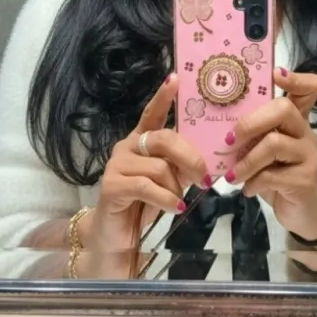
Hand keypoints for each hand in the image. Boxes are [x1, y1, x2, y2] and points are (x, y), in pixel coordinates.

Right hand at [77, 73, 208, 276]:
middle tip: (205, 176)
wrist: (117, 238)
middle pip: (164, 139)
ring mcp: (116, 164)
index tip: (176, 78)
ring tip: (178, 202)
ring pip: (159, 166)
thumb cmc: (145, 205)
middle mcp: (127, 146)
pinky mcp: (111, 185)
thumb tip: (206, 162)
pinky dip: (167, 199)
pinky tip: (175, 208)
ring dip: (176, 188)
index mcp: (142, 140)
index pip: (152, 113)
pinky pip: (147, 186)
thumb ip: (181, 166)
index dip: (164, 96)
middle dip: (190, 157)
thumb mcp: (169, 181)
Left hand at [225, 68, 316, 241]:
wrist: (301, 213)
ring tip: (231, 175)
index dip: (293, 78)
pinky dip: (253, 182)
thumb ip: (250, 135)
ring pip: (274, 143)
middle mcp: (305, 131)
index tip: (273, 75)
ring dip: (245, 161)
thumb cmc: (277, 174)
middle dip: (250, 122)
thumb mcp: (262, 150)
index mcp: (294, 119)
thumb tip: (211, 124)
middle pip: (284, 109)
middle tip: (229, 139)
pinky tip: (247, 189)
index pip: (308, 88)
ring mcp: (308, 155)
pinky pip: (273, 175)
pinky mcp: (305, 179)